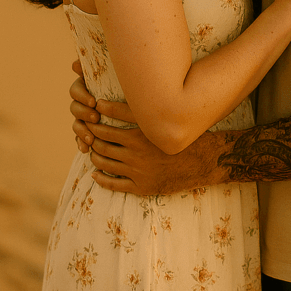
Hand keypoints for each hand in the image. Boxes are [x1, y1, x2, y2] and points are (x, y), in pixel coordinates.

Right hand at [69, 60, 135, 152]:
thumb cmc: (135, 92)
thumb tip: (79, 62)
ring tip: (91, 138)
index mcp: (90, 88)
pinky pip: (80, 138)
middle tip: (95, 118)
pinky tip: (85, 148)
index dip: (82, 95)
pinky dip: (81, 143)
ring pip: (76, 123)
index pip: (77, 90)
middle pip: (74, 107)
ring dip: (81, 130)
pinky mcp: (90, 132)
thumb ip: (110, 70)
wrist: (147, 115)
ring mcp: (87, 118)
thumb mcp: (125, 82)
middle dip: (83, 113)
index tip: (94, 102)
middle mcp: (86, 103)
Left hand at [87, 121, 223, 194]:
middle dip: (90, 140)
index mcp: (138, 137)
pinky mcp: (143, 188)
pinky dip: (101, 179)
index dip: (92, 125)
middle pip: (101, 148)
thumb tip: (102, 103)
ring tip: (92, 151)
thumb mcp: (158, 119)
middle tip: (86, 135)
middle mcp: (136, 157)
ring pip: (105, 165)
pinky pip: (115, 185)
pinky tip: (96, 174)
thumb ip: (130, 110)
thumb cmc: (181, 133)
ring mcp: (139, 174)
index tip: (89, 121)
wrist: (204, 160)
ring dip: (94, 158)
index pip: (103, 130)